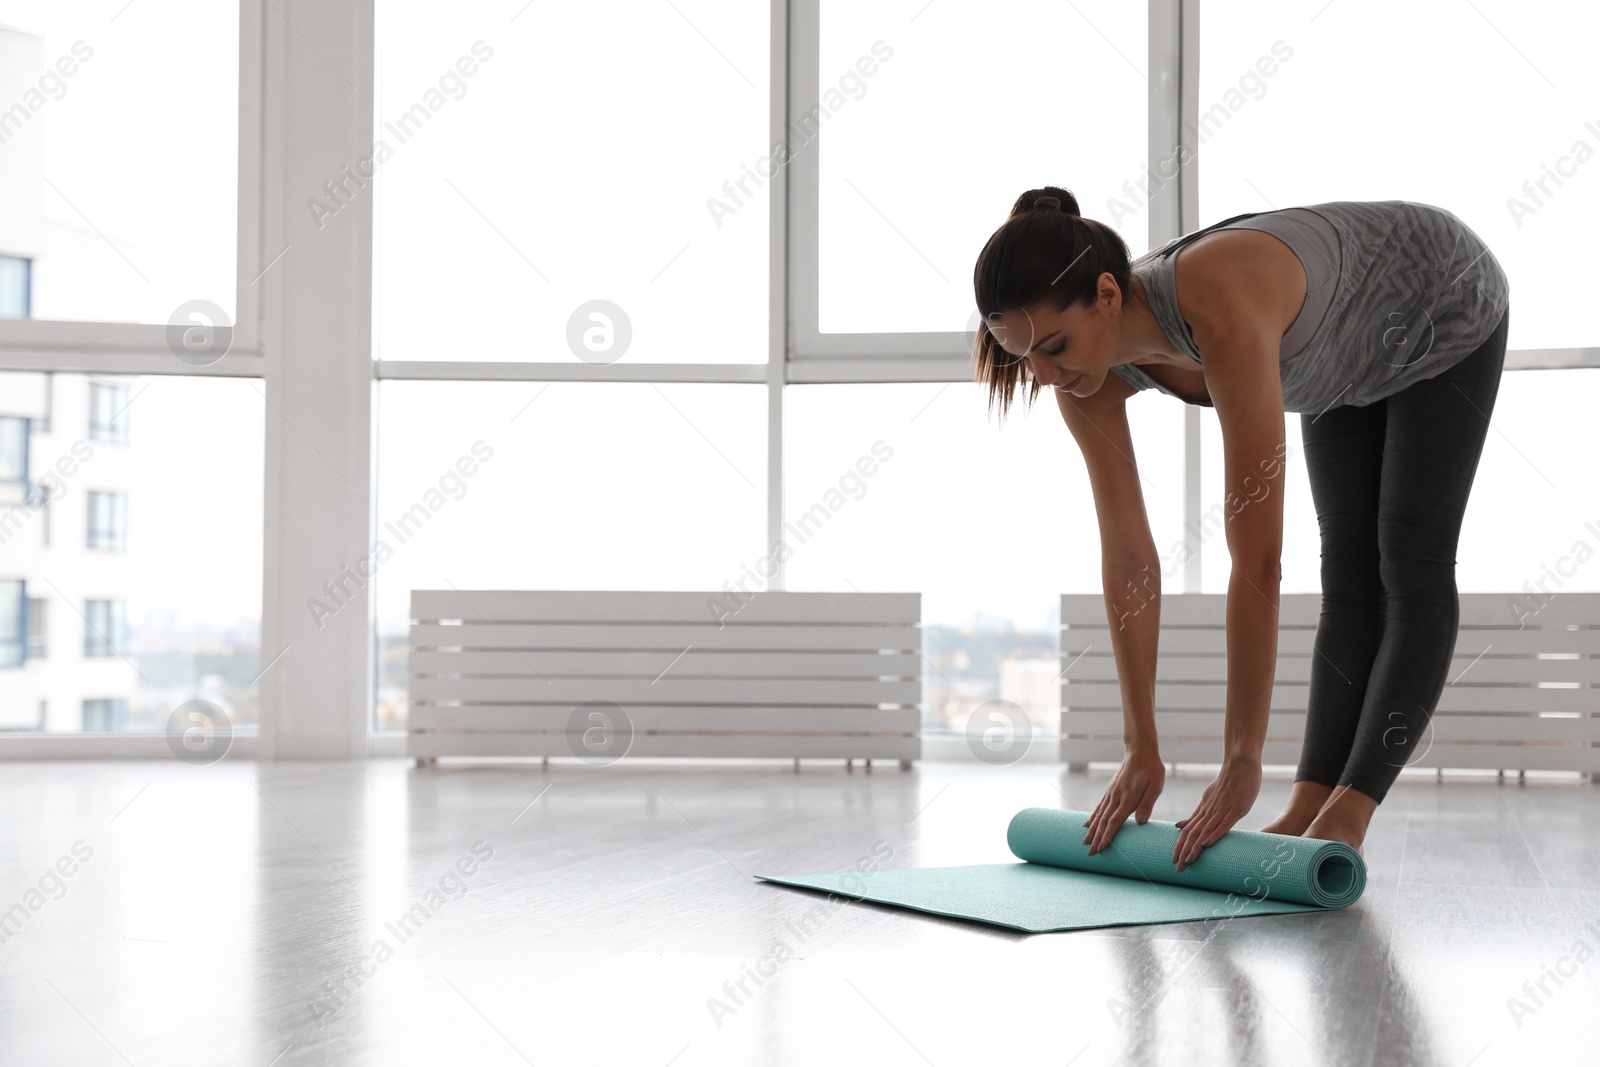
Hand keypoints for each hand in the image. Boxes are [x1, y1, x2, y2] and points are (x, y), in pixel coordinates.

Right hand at [1082, 747, 1164, 855]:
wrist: (1139, 751)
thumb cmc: (1151, 769)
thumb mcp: (1156, 786)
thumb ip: (1147, 804)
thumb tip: (1140, 822)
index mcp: (1128, 797)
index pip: (1115, 821)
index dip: (1108, 836)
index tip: (1101, 849)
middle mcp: (1116, 796)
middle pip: (1104, 821)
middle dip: (1096, 838)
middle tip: (1090, 854)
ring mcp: (1111, 793)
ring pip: (1099, 815)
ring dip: (1092, 830)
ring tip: (1085, 843)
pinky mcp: (1110, 790)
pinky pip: (1098, 806)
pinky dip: (1092, 817)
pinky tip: (1086, 825)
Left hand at [1172, 755, 1262, 871]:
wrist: (1240, 763)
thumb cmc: (1227, 782)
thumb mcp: (1207, 799)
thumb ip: (1195, 814)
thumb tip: (1178, 826)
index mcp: (1203, 810)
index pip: (1188, 832)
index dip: (1180, 847)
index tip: (1174, 861)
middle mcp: (1210, 811)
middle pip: (1193, 834)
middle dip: (1183, 852)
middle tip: (1177, 869)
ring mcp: (1223, 810)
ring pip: (1205, 831)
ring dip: (1195, 847)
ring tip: (1187, 861)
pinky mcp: (1236, 808)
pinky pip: (1224, 823)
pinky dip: (1215, 834)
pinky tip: (1207, 844)